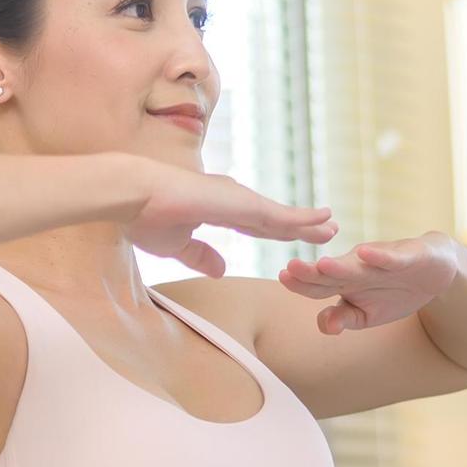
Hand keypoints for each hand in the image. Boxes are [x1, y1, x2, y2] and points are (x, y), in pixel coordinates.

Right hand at [121, 159, 337, 274]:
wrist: (135, 196)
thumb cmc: (146, 217)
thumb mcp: (178, 245)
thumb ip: (201, 255)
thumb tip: (222, 269)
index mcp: (216, 209)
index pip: (254, 225)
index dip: (275, 232)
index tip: (293, 236)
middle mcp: (232, 200)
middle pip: (274, 220)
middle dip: (300, 226)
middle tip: (326, 230)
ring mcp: (239, 199)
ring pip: (282, 217)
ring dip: (309, 223)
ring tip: (332, 227)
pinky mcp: (243, 203)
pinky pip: (281, 216)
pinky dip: (304, 219)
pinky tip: (323, 219)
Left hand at [277, 235, 460, 333]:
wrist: (434, 272)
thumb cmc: (394, 292)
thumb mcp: (367, 315)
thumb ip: (345, 318)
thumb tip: (327, 327)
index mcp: (344, 283)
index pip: (317, 285)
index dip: (300, 283)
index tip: (283, 278)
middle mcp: (357, 268)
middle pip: (331, 273)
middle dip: (311, 272)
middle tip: (290, 268)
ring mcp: (379, 261)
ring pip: (358, 265)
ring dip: (341, 266)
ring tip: (323, 265)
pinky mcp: (405, 256)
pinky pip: (390, 258)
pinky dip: (379, 257)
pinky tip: (366, 254)